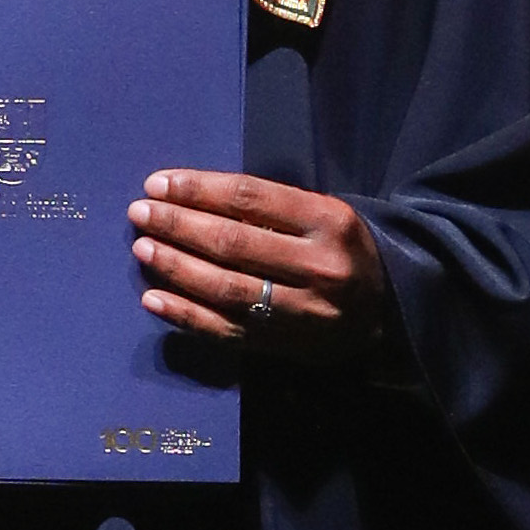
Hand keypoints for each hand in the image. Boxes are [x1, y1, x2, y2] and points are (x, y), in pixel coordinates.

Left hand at [129, 168, 390, 359]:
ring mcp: (303, 311)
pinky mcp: (286, 345)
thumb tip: (191, 198)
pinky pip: (226, 330)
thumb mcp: (324, 216)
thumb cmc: (342, 251)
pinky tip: (153, 298)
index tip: (158, 184)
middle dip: (178, 225)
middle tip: (140, 213)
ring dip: (176, 267)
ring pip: (226, 288)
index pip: (251, 199)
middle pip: (233, 242)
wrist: (389, 313)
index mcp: (329, 222)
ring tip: (142, 247)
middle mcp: (318, 267)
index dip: (198, 190)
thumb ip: (272, 209)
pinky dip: (185, 315)